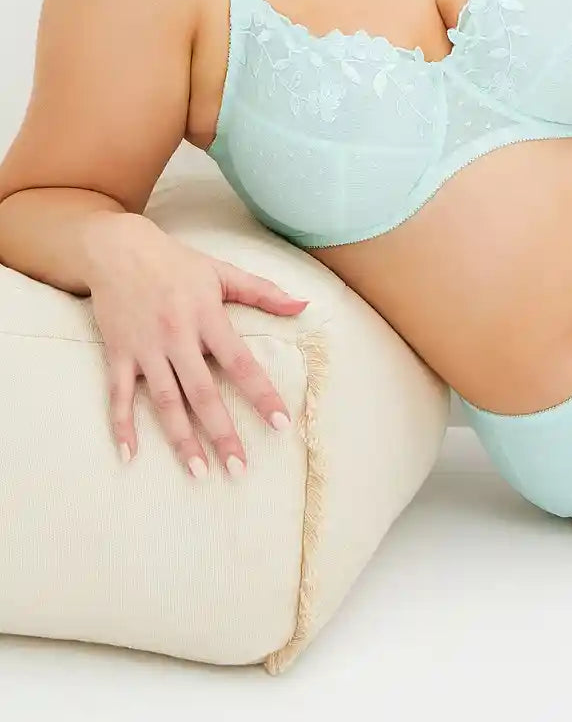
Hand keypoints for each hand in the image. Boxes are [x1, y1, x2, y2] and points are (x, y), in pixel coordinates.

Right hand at [83, 212, 308, 478]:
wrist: (117, 248)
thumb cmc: (176, 263)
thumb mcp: (222, 272)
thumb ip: (264, 292)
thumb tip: (304, 306)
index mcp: (207, 317)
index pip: (241, 363)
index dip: (262, 394)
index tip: (281, 424)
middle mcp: (177, 337)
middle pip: (203, 392)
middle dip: (222, 432)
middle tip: (239, 469)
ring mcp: (145, 348)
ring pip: (164, 401)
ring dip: (181, 439)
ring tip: (199, 472)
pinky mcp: (118, 354)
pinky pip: (118, 395)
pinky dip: (121, 425)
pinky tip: (129, 455)